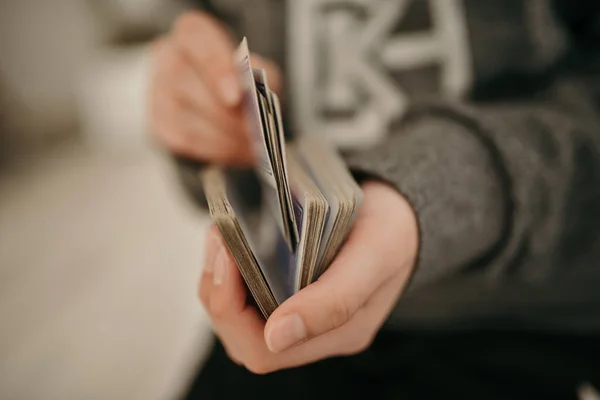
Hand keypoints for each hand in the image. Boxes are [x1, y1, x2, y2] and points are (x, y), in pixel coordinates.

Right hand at [148, 11, 281, 162]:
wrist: (214, 98)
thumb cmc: (237, 78)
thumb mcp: (255, 69)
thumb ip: (257, 75)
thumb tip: (252, 90)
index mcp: (192, 34)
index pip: (198, 42)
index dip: (216, 69)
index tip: (236, 97)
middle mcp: (168, 57)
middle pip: (187, 83)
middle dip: (224, 114)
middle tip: (253, 132)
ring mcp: (157, 91)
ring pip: (184, 116)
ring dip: (222, 137)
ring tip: (250, 147)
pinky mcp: (158, 123)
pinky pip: (184, 140)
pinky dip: (213, 149)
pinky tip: (234, 152)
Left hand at [199, 181, 418, 373]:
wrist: (401, 212)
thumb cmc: (392, 231)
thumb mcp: (374, 256)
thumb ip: (335, 301)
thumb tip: (277, 338)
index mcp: (339, 333)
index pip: (262, 349)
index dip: (230, 309)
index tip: (226, 254)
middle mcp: (316, 332)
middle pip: (243, 337)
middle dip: (217, 291)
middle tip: (218, 239)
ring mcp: (302, 313)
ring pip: (239, 318)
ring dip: (218, 280)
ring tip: (221, 237)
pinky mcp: (292, 292)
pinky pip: (246, 296)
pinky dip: (230, 271)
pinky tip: (233, 242)